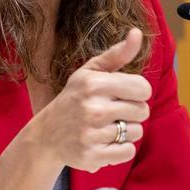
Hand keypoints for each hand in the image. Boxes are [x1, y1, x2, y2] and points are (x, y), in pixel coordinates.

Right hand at [24, 27, 150, 172]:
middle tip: (111, 112)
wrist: (46, 135)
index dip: (137, 92)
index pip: (143, 88)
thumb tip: (137, 32)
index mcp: (93, 83)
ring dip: (126, 131)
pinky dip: (120, 149)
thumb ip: (117, 54)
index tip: (122, 94)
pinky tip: (104, 142)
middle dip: (131, 112)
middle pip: (142, 111)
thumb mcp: (90, 72)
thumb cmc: (74, 98)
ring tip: (106, 127)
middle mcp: (92, 108)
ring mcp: (91, 134)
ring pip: (136, 132)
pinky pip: (128, 152)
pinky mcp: (92, 156)